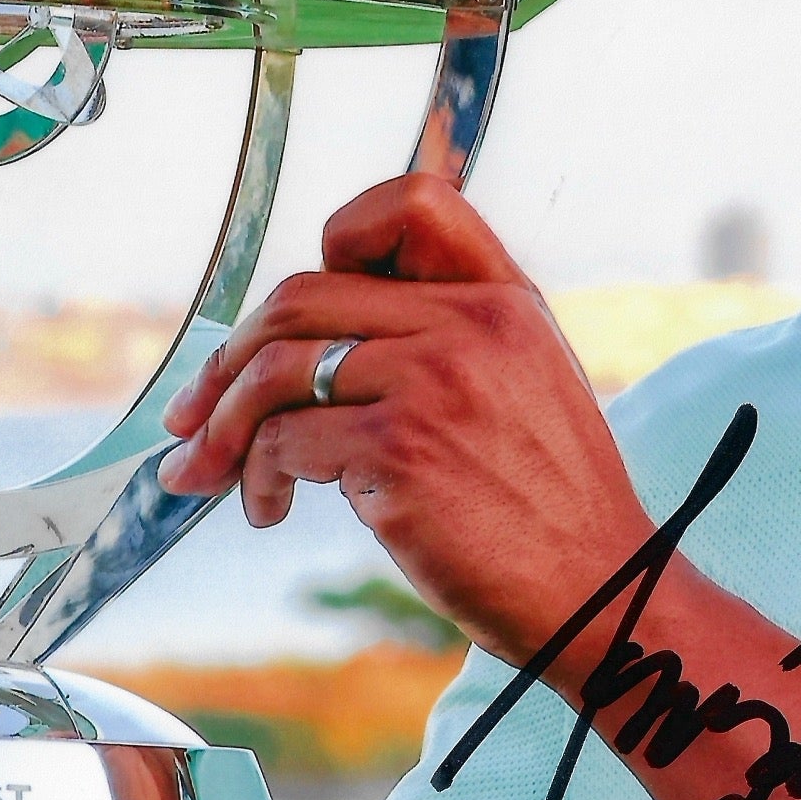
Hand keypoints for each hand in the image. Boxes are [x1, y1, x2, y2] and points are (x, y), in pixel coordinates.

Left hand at [158, 176, 653, 661]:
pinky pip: (284, 442)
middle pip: (303, 297)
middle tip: (198, 417)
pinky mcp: (400, 449)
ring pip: (277, 369)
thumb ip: (451, 345)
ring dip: (225, 426)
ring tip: (214, 473)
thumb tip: (313, 348)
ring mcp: (434, 383)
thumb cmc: (552, 510)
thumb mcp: (528, 388)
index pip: (412, 204)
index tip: (303, 309)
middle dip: (230, 359)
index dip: (337, 239)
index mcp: (505, 300)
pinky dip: (258, 477)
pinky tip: (270, 510)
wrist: (602, 596)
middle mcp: (470, 324)